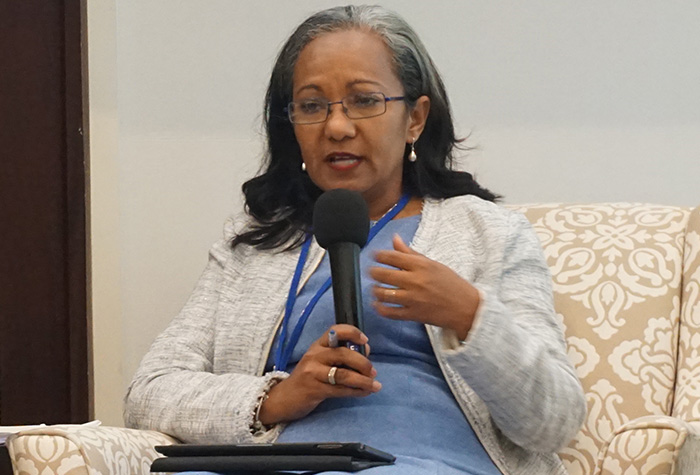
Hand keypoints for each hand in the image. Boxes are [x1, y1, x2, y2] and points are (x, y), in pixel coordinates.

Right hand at [258, 324, 379, 424]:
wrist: (284, 398)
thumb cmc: (308, 378)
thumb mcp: (320, 361)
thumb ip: (340, 355)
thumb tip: (365, 351)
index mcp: (318, 345)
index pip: (335, 331)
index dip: (352, 333)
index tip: (365, 341)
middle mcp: (315, 355)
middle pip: (343, 354)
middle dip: (363, 363)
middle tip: (373, 371)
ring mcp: (313, 372)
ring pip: (343, 374)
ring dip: (363, 380)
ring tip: (374, 385)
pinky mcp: (315, 389)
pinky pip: (340, 390)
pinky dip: (356, 391)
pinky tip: (365, 392)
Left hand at [370, 234, 479, 339]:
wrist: (466, 308)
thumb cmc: (450, 283)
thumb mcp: (433, 264)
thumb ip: (411, 253)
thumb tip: (395, 238)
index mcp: (421, 266)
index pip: (392, 256)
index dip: (378, 255)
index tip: (374, 255)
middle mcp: (415, 281)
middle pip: (383, 274)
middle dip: (373, 272)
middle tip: (371, 272)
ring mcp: (413, 299)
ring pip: (384, 294)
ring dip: (375, 290)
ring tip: (375, 288)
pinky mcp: (413, 315)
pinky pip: (390, 312)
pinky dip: (380, 308)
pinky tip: (377, 304)